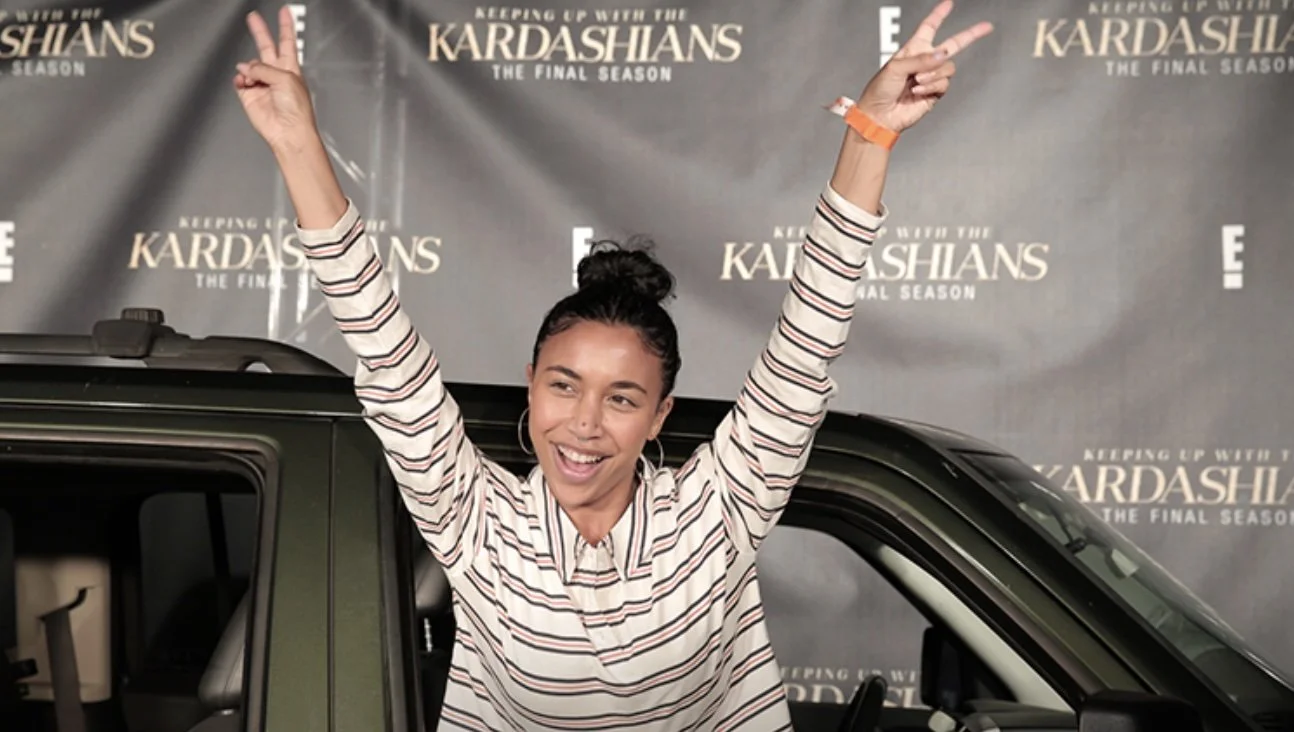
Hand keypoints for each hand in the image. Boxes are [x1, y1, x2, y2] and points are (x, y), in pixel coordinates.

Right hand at [233, 6, 316, 153]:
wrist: (288, 132)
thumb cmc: (296, 110)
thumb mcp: (284, 79)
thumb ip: (263, 68)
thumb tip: (245, 68)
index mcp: (290, 69)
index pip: (287, 42)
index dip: (286, 26)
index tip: (285, 12)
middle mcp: (276, 75)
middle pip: (266, 47)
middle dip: (260, 32)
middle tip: (253, 18)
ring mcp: (262, 84)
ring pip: (249, 66)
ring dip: (249, 69)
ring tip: (253, 78)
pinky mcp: (250, 95)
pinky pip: (240, 80)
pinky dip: (240, 78)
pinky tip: (244, 81)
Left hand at [853, 0, 992, 133]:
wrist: (880, 115)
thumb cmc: (880, 89)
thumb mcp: (896, 67)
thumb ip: (920, 59)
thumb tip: (943, 54)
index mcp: (913, 50)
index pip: (929, 28)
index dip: (939, 15)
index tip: (949, 4)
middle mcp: (925, 61)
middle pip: (953, 45)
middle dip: (970, 35)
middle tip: (986, 27)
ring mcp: (932, 77)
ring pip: (948, 67)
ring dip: (932, 74)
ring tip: (916, 81)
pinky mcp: (935, 92)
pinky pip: (944, 84)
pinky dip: (931, 86)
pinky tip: (917, 91)